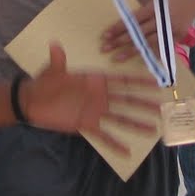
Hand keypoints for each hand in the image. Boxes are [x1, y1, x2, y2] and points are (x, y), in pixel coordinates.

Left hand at [21, 43, 156, 150]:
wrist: (33, 102)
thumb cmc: (44, 83)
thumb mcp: (52, 71)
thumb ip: (57, 61)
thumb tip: (54, 44)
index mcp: (95, 80)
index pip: (121, 81)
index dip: (138, 82)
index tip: (156, 83)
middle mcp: (99, 96)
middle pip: (126, 101)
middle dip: (144, 104)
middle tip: (161, 108)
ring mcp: (95, 111)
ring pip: (120, 118)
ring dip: (136, 124)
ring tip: (153, 129)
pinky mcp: (87, 124)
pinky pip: (104, 135)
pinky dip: (115, 143)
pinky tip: (127, 151)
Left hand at [100, 0, 165, 58]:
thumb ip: (143, 4)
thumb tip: (124, 13)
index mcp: (155, 7)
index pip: (132, 20)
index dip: (118, 28)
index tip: (105, 35)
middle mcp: (161, 20)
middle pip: (137, 33)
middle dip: (119, 41)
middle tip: (104, 48)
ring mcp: (170, 30)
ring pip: (147, 43)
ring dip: (131, 51)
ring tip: (116, 58)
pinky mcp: (178, 36)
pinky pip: (162, 48)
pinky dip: (151, 54)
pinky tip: (139, 60)